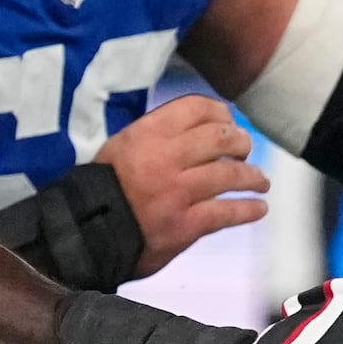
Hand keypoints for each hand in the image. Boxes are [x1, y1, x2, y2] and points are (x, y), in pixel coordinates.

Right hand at [97, 94, 269, 275]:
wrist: (83, 234)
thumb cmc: (101, 191)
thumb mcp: (120, 148)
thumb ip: (155, 137)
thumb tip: (195, 130)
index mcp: (145, 134)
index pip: (195, 108)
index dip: (220, 113)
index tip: (229, 122)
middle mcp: (164, 158)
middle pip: (220, 138)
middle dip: (241, 143)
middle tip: (246, 150)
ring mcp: (177, 192)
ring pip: (230, 174)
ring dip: (253, 177)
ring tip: (259, 181)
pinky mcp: (185, 224)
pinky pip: (227, 213)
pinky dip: (249, 210)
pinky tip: (259, 209)